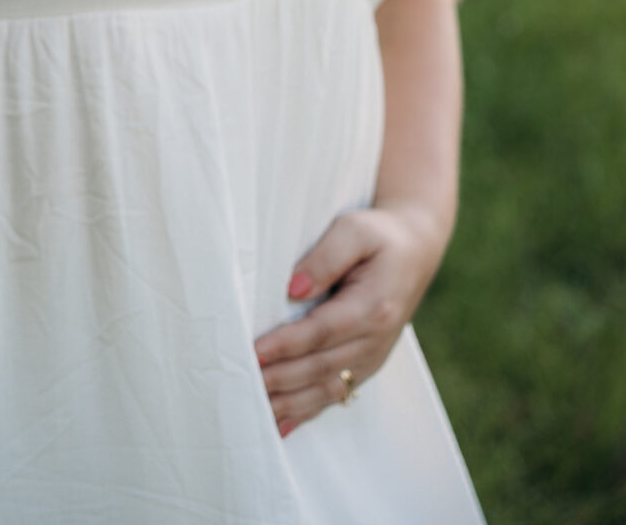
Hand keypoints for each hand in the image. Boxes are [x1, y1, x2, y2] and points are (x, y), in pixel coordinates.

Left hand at [253, 200, 449, 436]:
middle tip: (241, 384)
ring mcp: (372, 357)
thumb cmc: (379, 234)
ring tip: (254, 411)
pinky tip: (281, 425)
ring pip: (325, 389)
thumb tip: (293, 288)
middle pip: (319, 366)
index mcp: (373, 307)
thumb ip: (325, 257)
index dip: (286, 344)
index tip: (253, 351)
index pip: (321, 331)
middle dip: (279, 378)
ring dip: (288, 403)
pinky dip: (307, 411)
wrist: (415, 249)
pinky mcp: (366, 365)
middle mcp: (375, 340)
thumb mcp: (355, 229)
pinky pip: (335, 394)